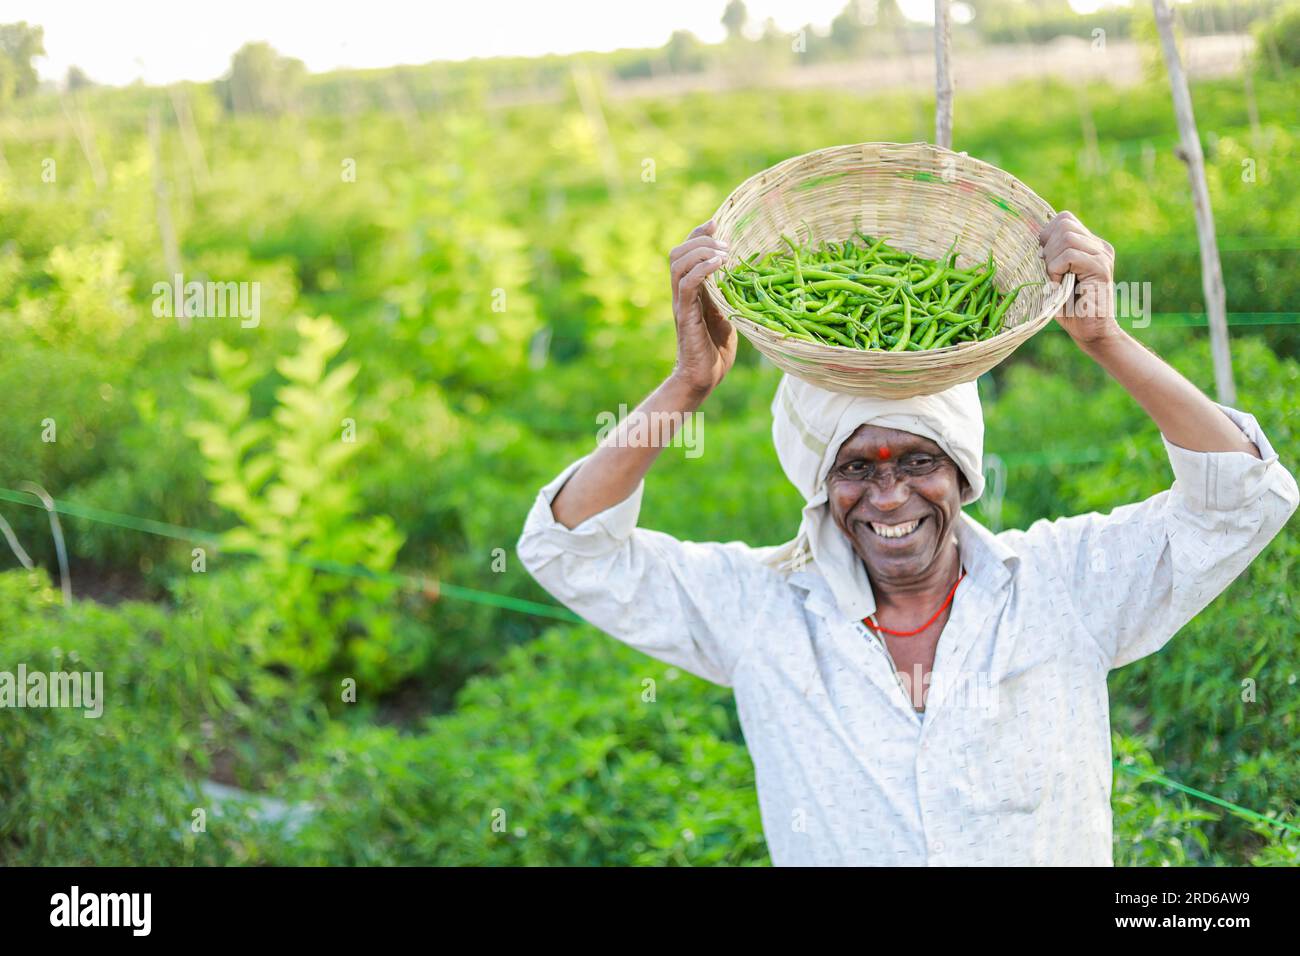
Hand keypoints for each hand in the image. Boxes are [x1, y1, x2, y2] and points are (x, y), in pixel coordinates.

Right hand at [669, 220, 736, 396]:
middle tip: (725, 245)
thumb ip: (729, 294)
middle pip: (677, 252)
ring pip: (678, 263)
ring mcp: (682, 303)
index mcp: (691, 290)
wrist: (705, 378)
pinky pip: (687, 284)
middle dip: (700, 240)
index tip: (717, 223)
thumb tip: (749, 276)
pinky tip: (719, 265)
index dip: (698, 234)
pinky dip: (702, 269)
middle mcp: (682, 293)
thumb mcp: (728, 314)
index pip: (686, 252)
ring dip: (702, 252)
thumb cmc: (717, 350)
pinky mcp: (685, 315)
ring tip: (724, 254)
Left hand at [1038, 211, 1119, 346]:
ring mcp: (1102, 255)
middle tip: (1049, 272)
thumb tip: (1029, 238)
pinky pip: (1070, 255)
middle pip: (1064, 223)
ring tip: (1055, 280)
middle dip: (1048, 247)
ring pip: (1067, 236)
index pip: (1064, 219)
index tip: (1043, 260)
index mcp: (1088, 244)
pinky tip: (1059, 286)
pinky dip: (1057, 270)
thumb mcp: (1052, 276)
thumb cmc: (1068, 307)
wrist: (1090, 332)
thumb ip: (1048, 256)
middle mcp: (1098, 246)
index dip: (1047, 235)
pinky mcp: (1101, 268)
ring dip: (1052, 260)